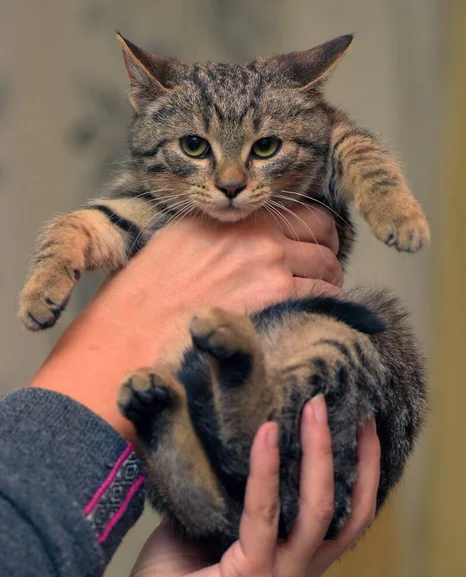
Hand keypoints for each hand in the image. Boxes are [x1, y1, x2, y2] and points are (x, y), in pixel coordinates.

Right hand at [30, 206, 341, 440]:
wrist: (129, 339)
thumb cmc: (139, 301)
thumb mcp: (174, 245)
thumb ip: (218, 237)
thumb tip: (245, 245)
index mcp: (228, 217)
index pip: (299, 211)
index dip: (315, 229)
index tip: (313, 243)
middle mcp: (253, 235)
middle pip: (322, 234)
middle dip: (328, 252)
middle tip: (323, 270)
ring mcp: (268, 267)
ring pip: (328, 267)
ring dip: (329, 281)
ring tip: (320, 297)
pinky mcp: (275, 303)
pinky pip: (323, 298)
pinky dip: (328, 306)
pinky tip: (316, 317)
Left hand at [123, 396, 379, 576]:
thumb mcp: (215, 529)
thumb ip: (233, 495)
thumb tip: (235, 440)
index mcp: (294, 562)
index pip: (347, 516)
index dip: (364, 472)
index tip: (362, 426)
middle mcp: (298, 573)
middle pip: (346, 510)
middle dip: (350, 452)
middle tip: (330, 403)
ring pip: (318, 510)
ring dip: (317, 452)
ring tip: (310, 409)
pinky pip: (265, 517)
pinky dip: (267, 471)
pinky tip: (266, 435)